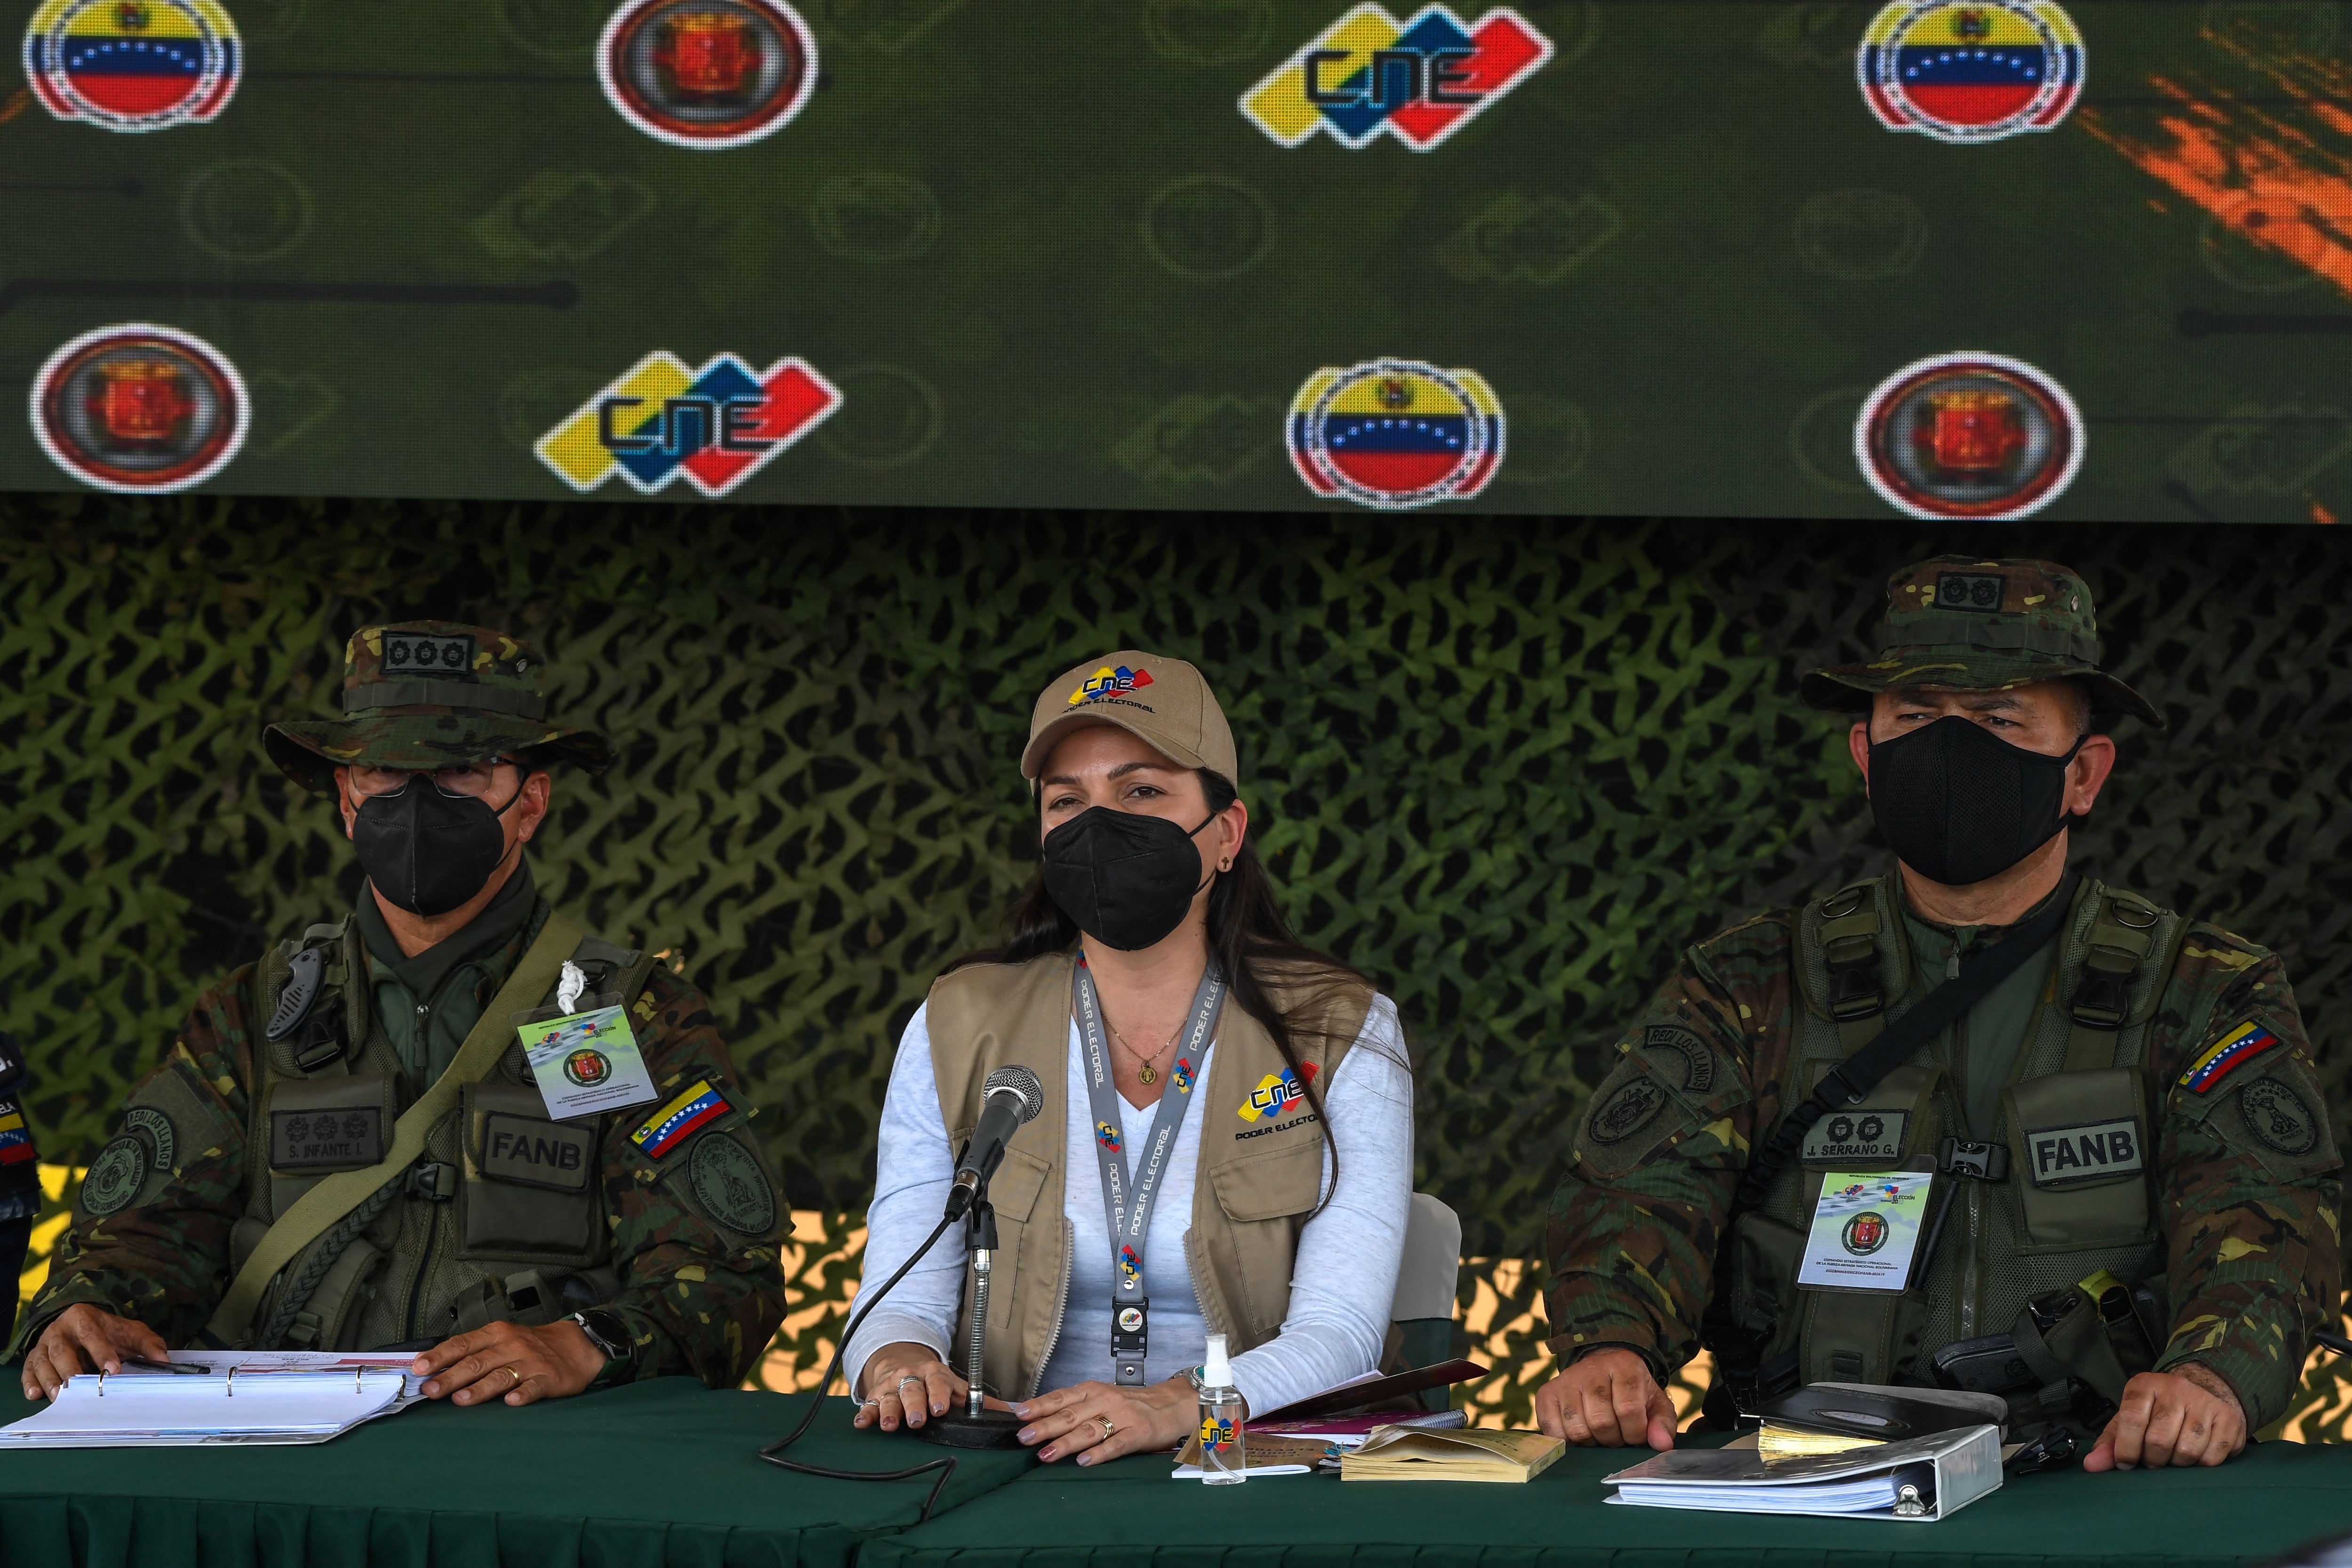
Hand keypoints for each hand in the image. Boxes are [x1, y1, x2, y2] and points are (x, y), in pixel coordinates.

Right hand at [21, 1304, 168, 1399]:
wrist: (84, 1324)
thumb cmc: (109, 1331)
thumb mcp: (131, 1332)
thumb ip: (148, 1344)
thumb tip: (164, 1360)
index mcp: (83, 1317)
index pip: (92, 1333)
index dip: (102, 1351)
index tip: (113, 1369)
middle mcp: (60, 1330)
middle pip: (62, 1349)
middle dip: (70, 1368)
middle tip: (79, 1387)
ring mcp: (44, 1344)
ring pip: (42, 1361)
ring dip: (49, 1379)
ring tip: (59, 1395)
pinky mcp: (34, 1358)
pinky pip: (28, 1370)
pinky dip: (30, 1383)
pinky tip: (35, 1395)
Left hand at [410, 1318, 606, 1407]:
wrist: (577, 1345)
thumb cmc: (531, 1346)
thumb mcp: (503, 1340)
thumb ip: (474, 1353)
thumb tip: (435, 1370)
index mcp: (497, 1334)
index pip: (463, 1344)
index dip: (439, 1356)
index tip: (419, 1368)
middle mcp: (512, 1346)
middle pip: (477, 1362)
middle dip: (451, 1377)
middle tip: (430, 1390)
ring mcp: (531, 1363)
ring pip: (501, 1375)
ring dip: (480, 1388)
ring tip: (460, 1400)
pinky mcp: (549, 1378)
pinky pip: (534, 1388)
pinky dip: (523, 1394)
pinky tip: (511, 1402)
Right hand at [853, 1342, 1003, 1432]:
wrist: (901, 1363)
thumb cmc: (933, 1382)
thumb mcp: (955, 1386)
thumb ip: (978, 1401)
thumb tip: (1011, 1415)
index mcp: (934, 1374)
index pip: (938, 1382)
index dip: (939, 1394)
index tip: (941, 1408)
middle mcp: (911, 1378)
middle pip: (912, 1390)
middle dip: (914, 1405)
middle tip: (918, 1420)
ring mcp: (891, 1387)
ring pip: (889, 1399)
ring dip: (888, 1412)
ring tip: (889, 1426)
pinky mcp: (875, 1397)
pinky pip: (869, 1406)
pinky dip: (865, 1414)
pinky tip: (861, 1424)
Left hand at [1012, 1375, 1199, 1464]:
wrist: (1172, 1404)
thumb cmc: (1129, 1404)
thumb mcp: (1101, 1398)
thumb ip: (1075, 1407)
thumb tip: (1038, 1419)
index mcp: (1093, 1390)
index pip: (1061, 1397)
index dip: (1040, 1406)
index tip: (1020, 1415)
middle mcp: (1106, 1400)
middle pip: (1071, 1414)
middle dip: (1045, 1426)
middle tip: (1024, 1437)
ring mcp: (1123, 1417)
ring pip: (1089, 1430)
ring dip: (1065, 1443)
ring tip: (1046, 1454)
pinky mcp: (1139, 1434)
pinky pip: (1117, 1444)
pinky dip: (1099, 1453)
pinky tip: (1084, 1461)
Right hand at [1534, 1347, 1675, 1449]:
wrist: (1604, 1369)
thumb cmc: (1633, 1392)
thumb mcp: (1655, 1403)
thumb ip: (1663, 1423)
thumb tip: (1661, 1444)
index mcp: (1624, 1366)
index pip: (1628, 1409)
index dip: (1635, 1432)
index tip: (1637, 1435)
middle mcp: (1591, 1369)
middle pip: (1601, 1421)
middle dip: (1613, 1439)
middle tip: (1617, 1435)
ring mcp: (1566, 1379)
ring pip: (1577, 1429)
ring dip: (1591, 1442)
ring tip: (1598, 1434)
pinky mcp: (1547, 1392)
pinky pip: (1552, 1430)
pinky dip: (1566, 1441)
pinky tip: (1578, 1434)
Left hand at [2083, 1363, 2245, 1470]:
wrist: (2205, 1390)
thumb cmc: (2159, 1411)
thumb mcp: (2131, 1418)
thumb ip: (2111, 1442)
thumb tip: (2091, 1465)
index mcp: (2145, 1385)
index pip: (2131, 1420)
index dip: (2125, 1449)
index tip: (2125, 1464)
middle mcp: (2176, 1388)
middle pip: (2159, 1439)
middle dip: (2152, 1460)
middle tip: (2153, 1462)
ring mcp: (2205, 1401)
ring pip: (2187, 1451)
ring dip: (2177, 1464)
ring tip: (2173, 1458)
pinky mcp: (2229, 1418)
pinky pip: (2212, 1458)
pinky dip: (2201, 1465)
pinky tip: (2196, 1456)